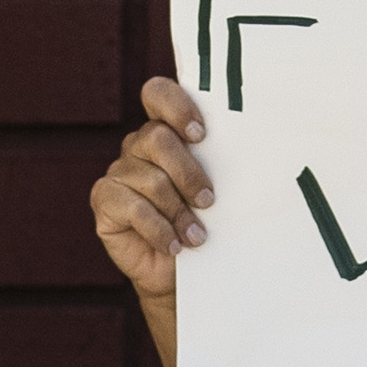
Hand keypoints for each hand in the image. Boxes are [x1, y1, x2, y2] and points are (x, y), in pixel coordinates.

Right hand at [94, 74, 210, 366]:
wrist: (181, 274)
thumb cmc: (207, 224)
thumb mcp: (221, 192)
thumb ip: (223, 163)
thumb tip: (262, 146)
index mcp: (167, 130)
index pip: (158, 93)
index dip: (175, 105)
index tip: (201, 134)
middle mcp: (139, 146)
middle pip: (156, 138)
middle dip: (188, 173)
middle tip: (209, 201)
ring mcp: (119, 171)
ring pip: (150, 179)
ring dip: (179, 212)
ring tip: (197, 236)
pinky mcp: (105, 199)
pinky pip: (130, 205)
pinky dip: (158, 229)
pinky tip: (174, 246)